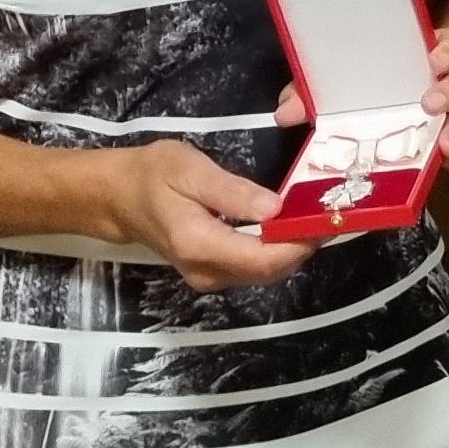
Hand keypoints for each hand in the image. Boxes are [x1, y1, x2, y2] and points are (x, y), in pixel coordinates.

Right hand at [91, 138, 315, 291]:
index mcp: (200, 246)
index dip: (301, 243)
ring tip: (313, 214)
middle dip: (303, 244)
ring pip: (265, 272)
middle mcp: (207, 272)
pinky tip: (287, 225)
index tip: (328, 218)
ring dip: (292, 248)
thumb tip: (275, 209)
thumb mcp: (190, 170)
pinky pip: (253, 267)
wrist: (119, 197)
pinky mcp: (212, 272)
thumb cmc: (152, 175)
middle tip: (329, 211)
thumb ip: (232, 192)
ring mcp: (209, 277)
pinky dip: (276, 250)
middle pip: (270, 270)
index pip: (264, 258)